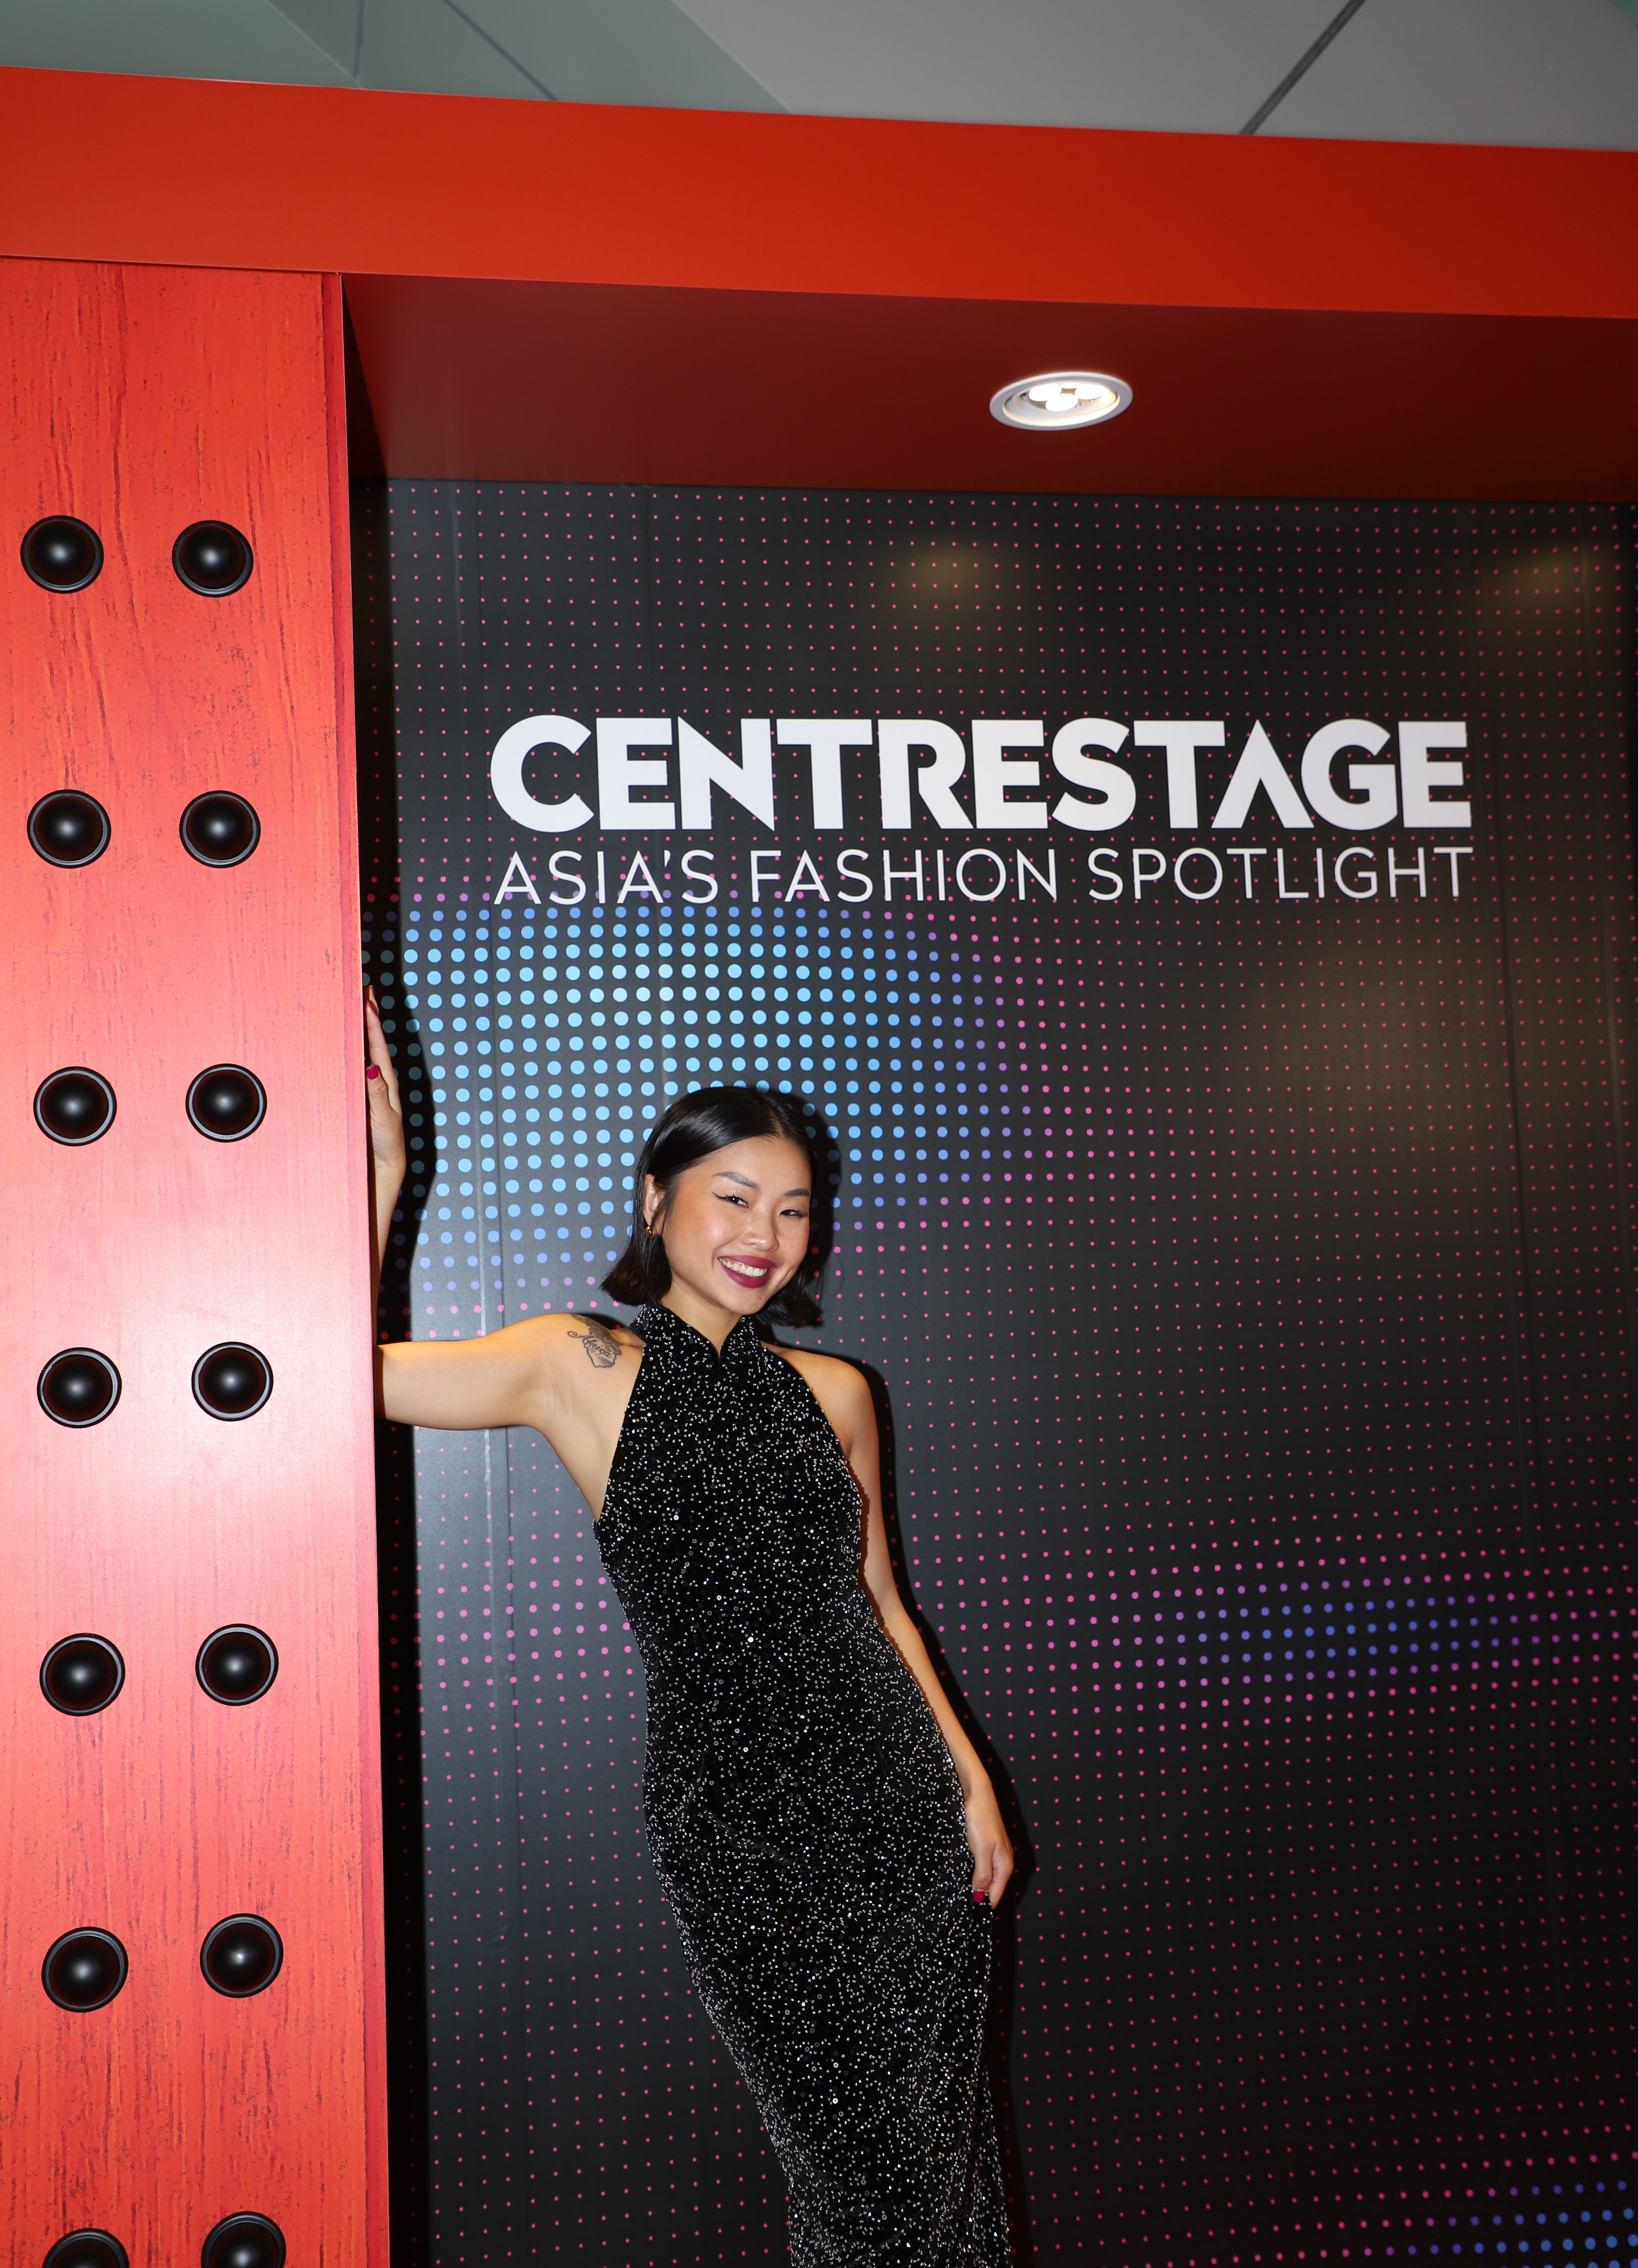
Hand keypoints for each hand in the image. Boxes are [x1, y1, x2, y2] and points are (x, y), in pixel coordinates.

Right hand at [364, 987, 404, 1186]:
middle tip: (363, 991)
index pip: (378, 1047)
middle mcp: (377, 1081)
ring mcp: (367, 1087)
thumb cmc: (386, 1144)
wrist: (381, 1167)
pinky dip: (351, 1050)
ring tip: (356, 1007)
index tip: (367, 999)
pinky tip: (345, 1041)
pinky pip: (353, 1067)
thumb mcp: (384, 1119)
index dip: (373, 1022)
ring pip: (363, 1052)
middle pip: (372, 1043)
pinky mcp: (358, 1097)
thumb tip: (372, 1069)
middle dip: (368, 1017)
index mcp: (387, 1083)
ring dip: (360, 1030)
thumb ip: (377, 1094)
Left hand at [964, 1777, 1013, 1909]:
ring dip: (975, 1884)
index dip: (981, 1907)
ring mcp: (995, 1853)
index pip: (995, 1896)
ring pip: (985, 1877)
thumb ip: (982, 1876)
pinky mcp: (986, 1845)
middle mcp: (1002, 1861)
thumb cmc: (980, 1820)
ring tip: (959, 1892)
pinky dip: (973, 1872)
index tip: (966, 1915)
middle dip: (978, 1897)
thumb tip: (980, 1899)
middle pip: (991, 1888)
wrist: (977, 1792)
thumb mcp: (980, 1852)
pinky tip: (962, 1873)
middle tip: (959, 1905)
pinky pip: (981, 1866)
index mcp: (1004, 1866)